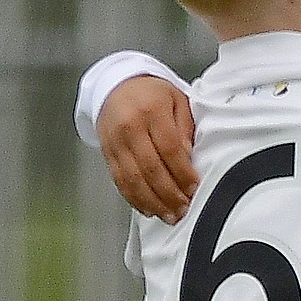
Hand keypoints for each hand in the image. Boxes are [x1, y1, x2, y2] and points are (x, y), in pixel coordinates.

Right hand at [99, 75, 198, 221]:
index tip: (194, 188)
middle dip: (168, 193)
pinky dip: (134, 198)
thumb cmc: (153, 94)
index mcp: (151, 111)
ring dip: (152, 202)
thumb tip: (189, 157)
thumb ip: (185, 127)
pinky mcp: (106, 153)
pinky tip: (148, 209)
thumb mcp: (178, 100)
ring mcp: (115, 142)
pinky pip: (119, 180)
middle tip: (183, 209)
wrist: (116, 85)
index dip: (182, 172)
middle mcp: (129, 127)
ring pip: (133, 178)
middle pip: (150, 167)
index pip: (169, 148)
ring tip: (169, 216)